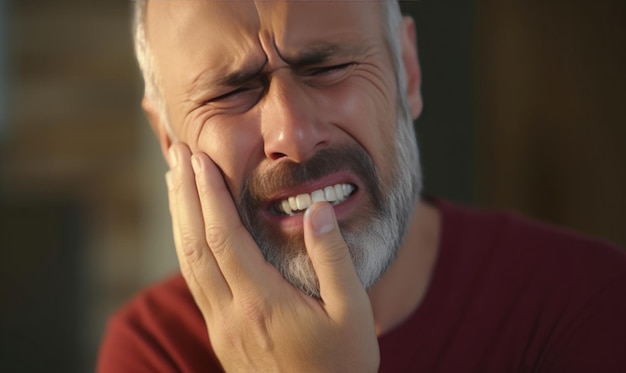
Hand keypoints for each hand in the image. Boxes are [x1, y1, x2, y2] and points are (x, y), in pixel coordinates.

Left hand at [165, 143, 379, 372]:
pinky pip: (195, 281)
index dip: (209, 195)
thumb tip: (318, 209)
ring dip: (180, 219)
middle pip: (196, 245)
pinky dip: (187, 246)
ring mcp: (222, 326)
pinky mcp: (222, 335)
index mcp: (263, 302)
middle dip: (185, 196)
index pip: (224, 237)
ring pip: (189, 263)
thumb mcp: (353, 313)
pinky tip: (189, 231)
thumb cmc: (341, 366)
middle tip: (177, 155)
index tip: (200, 159)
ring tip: (175, 182)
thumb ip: (334, 259)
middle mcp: (232, 313)